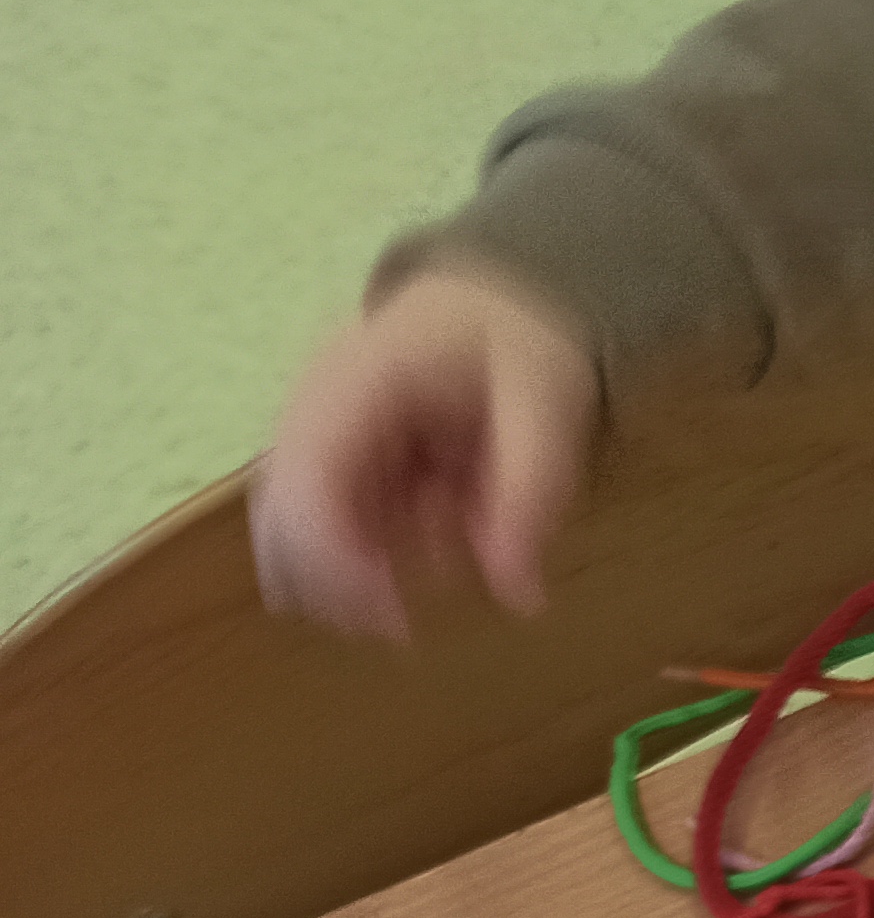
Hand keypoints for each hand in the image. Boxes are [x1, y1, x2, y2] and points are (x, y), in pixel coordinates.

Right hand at [251, 266, 599, 638]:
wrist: (506, 289)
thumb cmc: (522, 332)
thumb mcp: (547, 401)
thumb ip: (532, 490)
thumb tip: (516, 593)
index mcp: (354, 376)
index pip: (307, 481)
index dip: (332, 562)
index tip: (389, 617)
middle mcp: (317, 404)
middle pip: (282, 512)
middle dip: (334, 581)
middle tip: (399, 628)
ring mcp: (320, 426)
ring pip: (306, 522)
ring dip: (366, 561)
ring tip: (449, 544)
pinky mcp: (340, 449)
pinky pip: (342, 512)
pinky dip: (385, 540)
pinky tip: (445, 525)